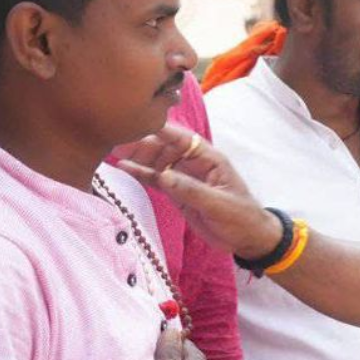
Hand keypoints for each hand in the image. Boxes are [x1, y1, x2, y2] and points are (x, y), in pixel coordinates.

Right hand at [116, 125, 280, 257]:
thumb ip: (191, 190)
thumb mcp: (218, 204)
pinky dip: (140, 173)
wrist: (248, 238)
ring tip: (111, 149)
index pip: (181, 139)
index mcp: (208, 158)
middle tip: (115, 138)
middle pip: (164, 147)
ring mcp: (184, 176)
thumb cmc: (241, 217)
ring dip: (137, 155)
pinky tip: (122, 167)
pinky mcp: (176, 191)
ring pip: (156, 160)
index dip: (160, 129)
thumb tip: (163, 176)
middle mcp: (193, 163)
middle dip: (141, 142)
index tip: (137, 121)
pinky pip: (156, 178)